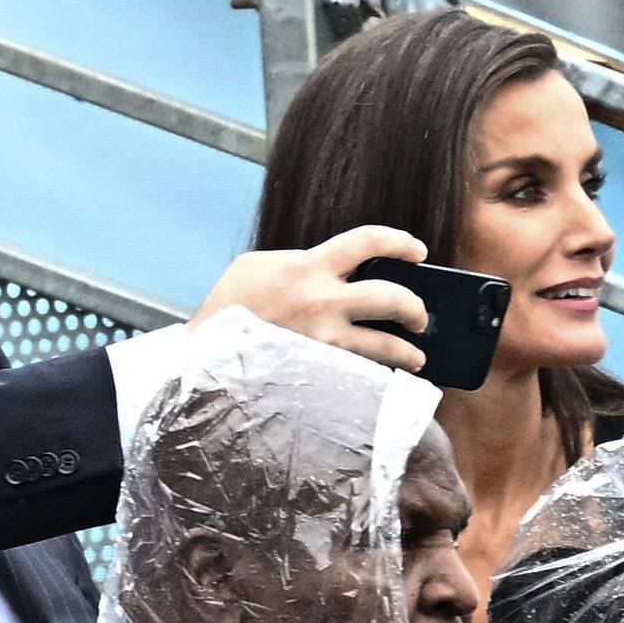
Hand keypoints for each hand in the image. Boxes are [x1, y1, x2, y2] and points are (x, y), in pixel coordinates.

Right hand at [190, 226, 430, 370]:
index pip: (367, 241)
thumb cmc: (228, 306)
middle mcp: (323, 304)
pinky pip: (361, 375)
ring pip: (385, 347)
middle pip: (393, 298)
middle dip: (416, 308)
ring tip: (416, 357)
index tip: (417, 251)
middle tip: (419, 317)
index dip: (400, 241)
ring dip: (408, 353)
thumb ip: (299, 264)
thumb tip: (330, 271)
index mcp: (308, 268)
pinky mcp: (320, 374)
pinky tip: (384, 381)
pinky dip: (377, 378)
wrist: (204, 354)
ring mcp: (324, 344)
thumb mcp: (258, 267)